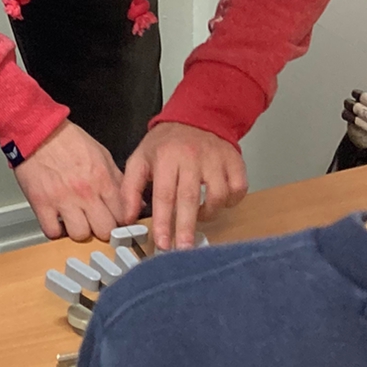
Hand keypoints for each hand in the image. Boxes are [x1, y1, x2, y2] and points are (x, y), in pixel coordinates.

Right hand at [14, 121, 125, 243]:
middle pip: (104, 231)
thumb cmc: (68, 141)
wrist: (38, 132)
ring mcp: (63, 200)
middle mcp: (85, 192)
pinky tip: (57, 221)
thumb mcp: (102, 155)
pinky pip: (52, 232)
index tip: (115, 221)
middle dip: (102, 229)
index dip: (121, 221)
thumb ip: (119, 180)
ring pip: (80, 235)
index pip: (122, 216)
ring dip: (79, 231)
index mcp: (102, 179)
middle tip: (96, 222)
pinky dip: (55, 231)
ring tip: (76, 221)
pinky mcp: (41, 203)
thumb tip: (137, 201)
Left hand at [122, 122, 246, 249]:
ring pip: (218, 196)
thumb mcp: (140, 158)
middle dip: (186, 227)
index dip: (163, 221)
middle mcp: (191, 158)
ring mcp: (216, 159)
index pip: (164, 194)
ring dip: (209, 213)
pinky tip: (219, 202)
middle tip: (183, 249)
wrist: (196, 117)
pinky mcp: (235, 161)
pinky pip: (238, 189)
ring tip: (199, 216)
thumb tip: (128, 218)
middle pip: (190, 198)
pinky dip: (231, 201)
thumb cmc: (167, 143)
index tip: (162, 242)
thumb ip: (130, 188)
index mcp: (166, 157)